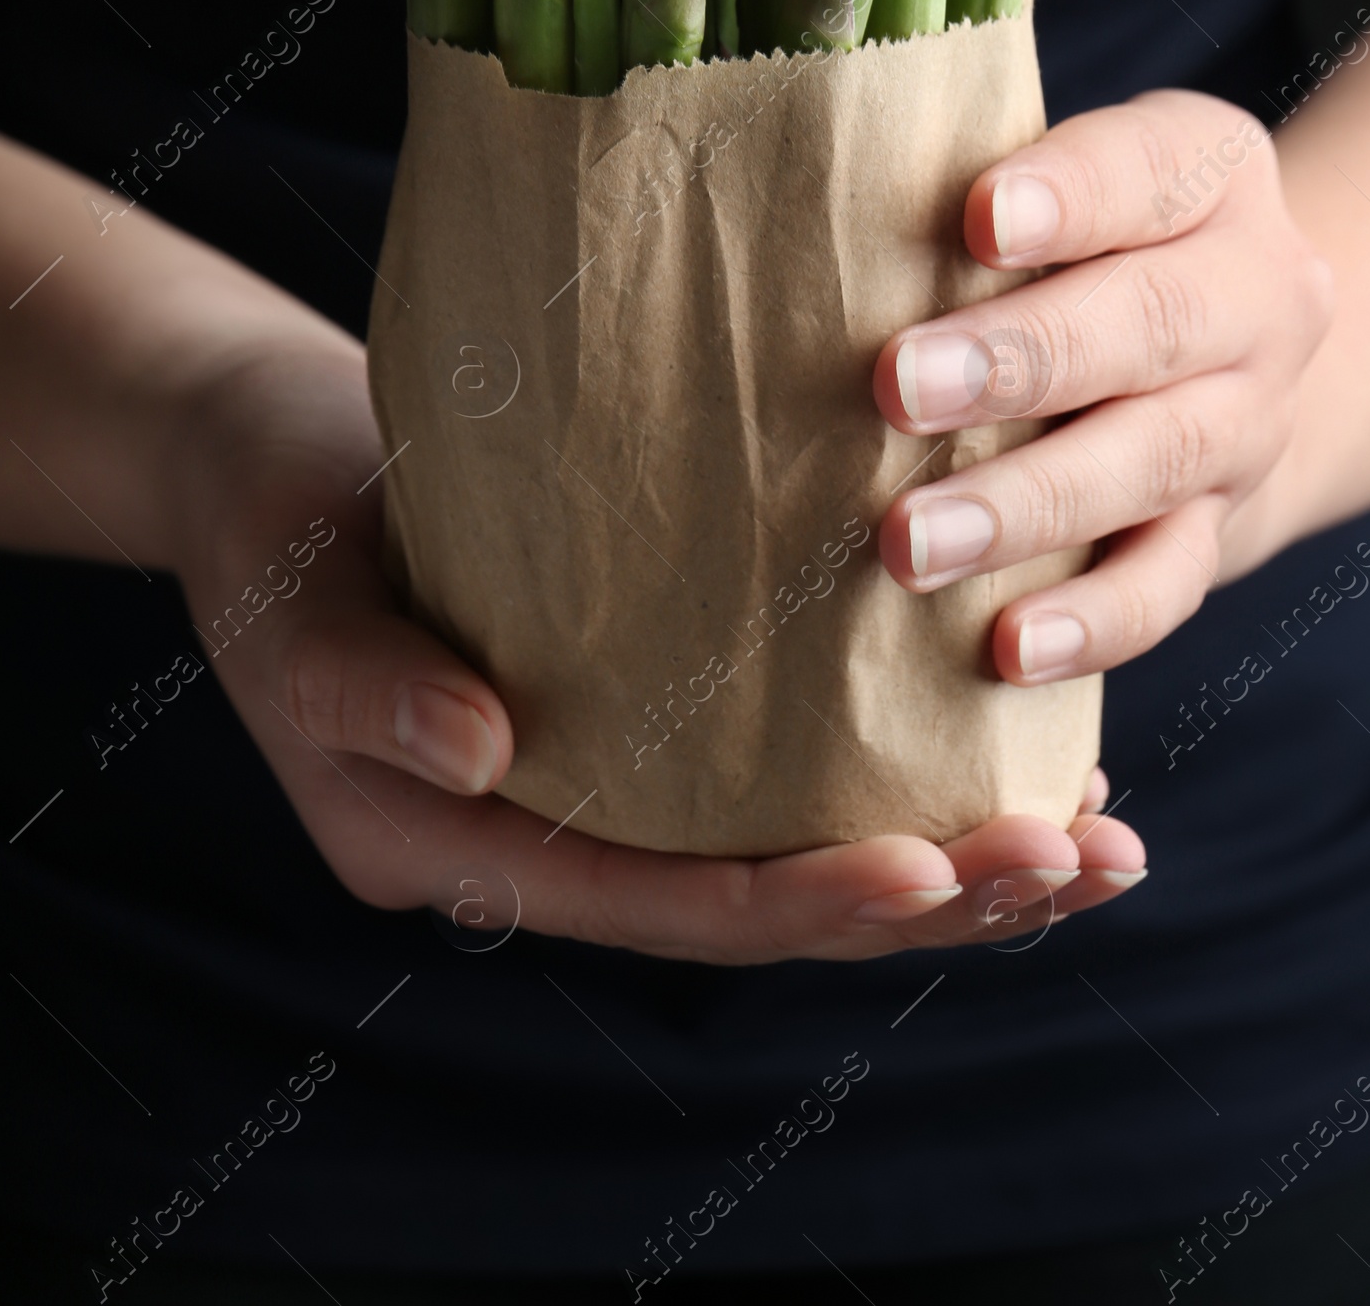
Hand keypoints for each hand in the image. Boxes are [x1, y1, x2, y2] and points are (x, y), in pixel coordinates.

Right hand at [164, 331, 1145, 963]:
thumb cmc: (269, 528)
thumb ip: (369, 688)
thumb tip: (487, 755)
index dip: (806, 898)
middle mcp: (556, 842)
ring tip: (1103, 837)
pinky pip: (787, 770)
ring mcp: (609, 786)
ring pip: (798, 851)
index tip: (940, 867)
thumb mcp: (292, 605)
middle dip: (936, 898)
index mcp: (468, 850)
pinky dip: (901, 771)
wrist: (266, 466)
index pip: (666, 904)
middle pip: (767, 904)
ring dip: (953, 858)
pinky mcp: (651, 714)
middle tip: (1088, 859)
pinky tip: (1015, 745)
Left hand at [873, 89, 1333, 681]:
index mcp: (1210, 172)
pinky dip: (1093, 619)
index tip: (976, 219)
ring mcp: (1251, 419)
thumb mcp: (1067, 180)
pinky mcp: (1227, 526)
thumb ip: (981, 196)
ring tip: (911, 541)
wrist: (1234, 348)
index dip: (1068, 195)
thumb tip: (815, 234)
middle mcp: (1258, 293)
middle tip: (897, 387)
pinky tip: (1009, 647)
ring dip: (1026, 504)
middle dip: (1020, 359)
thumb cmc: (1086, 240)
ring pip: (1152, 459)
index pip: (1146, 171)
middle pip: (1151, 321)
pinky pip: (1170, 581)